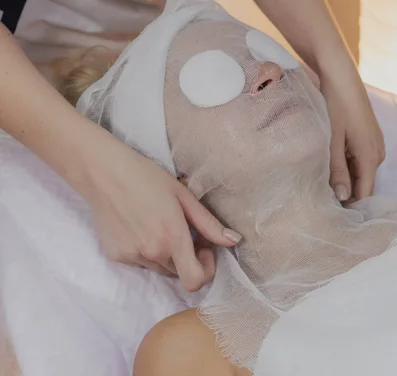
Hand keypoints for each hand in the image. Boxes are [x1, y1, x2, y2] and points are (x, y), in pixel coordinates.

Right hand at [84, 140, 240, 291]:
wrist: (104, 173)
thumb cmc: (147, 178)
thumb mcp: (184, 196)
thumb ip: (210, 224)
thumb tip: (234, 241)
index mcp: (172, 238)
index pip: (195, 281)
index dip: (206, 270)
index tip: (205, 249)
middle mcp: (152, 253)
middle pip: (180, 273)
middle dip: (189, 258)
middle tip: (185, 231)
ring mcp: (132, 256)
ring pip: (161, 269)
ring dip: (168, 256)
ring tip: (162, 226)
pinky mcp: (117, 256)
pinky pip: (142, 263)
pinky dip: (148, 252)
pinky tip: (142, 227)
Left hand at [320, 71, 384, 202]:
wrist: (339, 73)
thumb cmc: (334, 105)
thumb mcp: (331, 141)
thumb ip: (337, 170)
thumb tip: (343, 198)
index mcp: (371, 157)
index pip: (365, 194)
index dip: (350, 208)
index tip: (332, 217)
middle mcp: (378, 153)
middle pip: (363, 185)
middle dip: (346, 194)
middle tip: (322, 204)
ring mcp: (375, 144)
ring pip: (360, 172)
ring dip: (345, 180)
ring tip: (322, 188)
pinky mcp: (368, 137)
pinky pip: (359, 160)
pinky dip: (347, 166)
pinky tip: (329, 166)